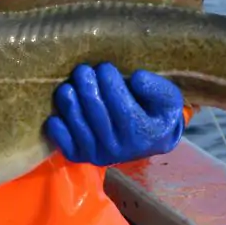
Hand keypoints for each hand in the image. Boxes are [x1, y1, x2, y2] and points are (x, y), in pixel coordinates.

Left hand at [44, 63, 184, 165]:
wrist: (148, 140)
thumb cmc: (156, 112)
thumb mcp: (169, 98)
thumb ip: (157, 88)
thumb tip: (136, 78)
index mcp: (143, 134)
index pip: (122, 108)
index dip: (111, 85)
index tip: (105, 67)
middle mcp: (120, 149)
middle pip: (97, 114)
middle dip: (87, 88)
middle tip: (82, 70)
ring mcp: (99, 155)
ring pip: (79, 127)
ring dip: (70, 104)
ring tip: (68, 86)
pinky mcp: (82, 157)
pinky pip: (66, 145)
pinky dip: (58, 130)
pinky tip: (56, 114)